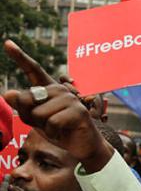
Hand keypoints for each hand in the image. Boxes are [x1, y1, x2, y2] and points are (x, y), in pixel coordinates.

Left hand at [3, 40, 111, 171]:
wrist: (83, 146)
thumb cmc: (59, 131)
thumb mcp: (36, 120)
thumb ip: (23, 107)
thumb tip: (8, 93)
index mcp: (49, 89)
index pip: (33, 71)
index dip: (20, 57)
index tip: (7, 43)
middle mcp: (60, 89)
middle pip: (28, 99)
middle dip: (30, 117)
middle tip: (47, 124)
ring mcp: (70, 98)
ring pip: (38, 113)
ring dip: (44, 127)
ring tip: (58, 128)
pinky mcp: (78, 111)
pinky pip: (52, 122)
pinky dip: (54, 132)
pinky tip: (64, 132)